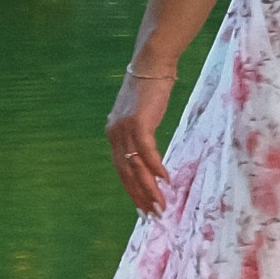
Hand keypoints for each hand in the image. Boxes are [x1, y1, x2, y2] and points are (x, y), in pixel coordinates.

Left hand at [107, 57, 177, 214]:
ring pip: (136, 167)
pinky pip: (147, 152)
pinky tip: (165, 179)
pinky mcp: (138, 123)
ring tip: (160, 205)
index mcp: (114, 133)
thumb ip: (139, 133)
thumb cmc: (150, 87)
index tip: (142, 207)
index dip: (132, 189)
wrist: (151, 63)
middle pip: (126, 173)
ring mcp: (125, 129)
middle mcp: (115, 134)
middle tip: (151, 215)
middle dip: (139, 196)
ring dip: (149, 188)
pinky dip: (156, 168)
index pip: (121, 169)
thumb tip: (147, 153)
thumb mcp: (140, 114)